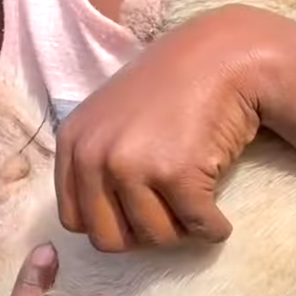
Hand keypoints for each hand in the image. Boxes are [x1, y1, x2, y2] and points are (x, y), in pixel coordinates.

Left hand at [55, 5, 275, 250]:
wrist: (222, 56)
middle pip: (109, 239)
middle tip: (171, 215)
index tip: (140, 213)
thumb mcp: (112, 118)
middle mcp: (95, 156)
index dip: (112, 223)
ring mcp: (133, 165)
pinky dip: (214, 228)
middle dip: (144, 235)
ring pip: (155, 237)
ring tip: (196, 206)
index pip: (75, 220)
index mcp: (73, 144)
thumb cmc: (173, 87)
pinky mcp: (177, 173)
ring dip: (182, 231)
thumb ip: (97, 161)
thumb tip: (101, 223)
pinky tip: (220, 217)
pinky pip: (197, 227)